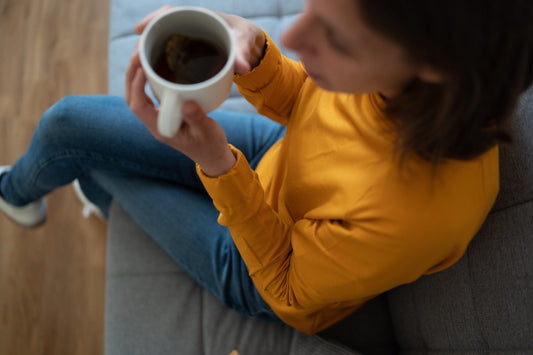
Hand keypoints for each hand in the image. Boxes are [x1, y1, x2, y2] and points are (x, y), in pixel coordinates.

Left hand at [125, 54, 235, 176]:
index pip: (138, 106)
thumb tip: (186, 103)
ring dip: (137, 76)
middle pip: (132, 99)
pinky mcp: (165, 114)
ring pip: (138, 96)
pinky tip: (154, 67)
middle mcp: (155, 123)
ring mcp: (159, 119)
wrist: (213, 156)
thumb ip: (196, 118)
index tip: (142, 67)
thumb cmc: (210, 145)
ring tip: (142, 56)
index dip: (136, 86)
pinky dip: (147, 80)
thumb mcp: (206, 131)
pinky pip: (150, 96)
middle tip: (138, 54)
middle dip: (131, 76)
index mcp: (160, 129)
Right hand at [134, 6, 265, 74]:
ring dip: (149, 53)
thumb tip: (243, 69)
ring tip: (139, 70)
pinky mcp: (186, 51)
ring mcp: (185, 39)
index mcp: (199, 17)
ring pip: (161, 42)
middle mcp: (188, 26)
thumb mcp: (244, 42)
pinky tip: (152, 77)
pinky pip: (167, 54)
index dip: (152, 20)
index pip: (170, 13)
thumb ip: (242, 54)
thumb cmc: (244, 37)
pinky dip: (159, 63)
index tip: (139, 30)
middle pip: (159, 29)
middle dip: (145, 41)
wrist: (247, 43)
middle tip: (136, 59)